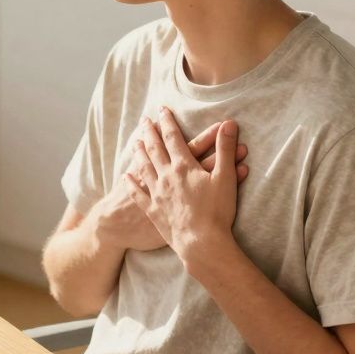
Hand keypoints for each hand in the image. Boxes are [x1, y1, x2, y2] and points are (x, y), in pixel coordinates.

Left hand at [122, 107, 244, 261]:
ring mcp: (157, 193)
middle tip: (144, 120)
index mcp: (183, 166)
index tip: (163, 110)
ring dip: (139, 153)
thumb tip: (229, 124)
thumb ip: (225, 149)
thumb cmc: (217, 211)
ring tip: (135, 143)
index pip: (173, 137)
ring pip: (143, 167)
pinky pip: (138, 194)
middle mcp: (166, 176)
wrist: (201, 243)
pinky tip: (125, 177)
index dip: (168, 122)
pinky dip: (131, 184)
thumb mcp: (225, 177)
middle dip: (149, 132)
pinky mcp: (153, 210)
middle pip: (154, 149)